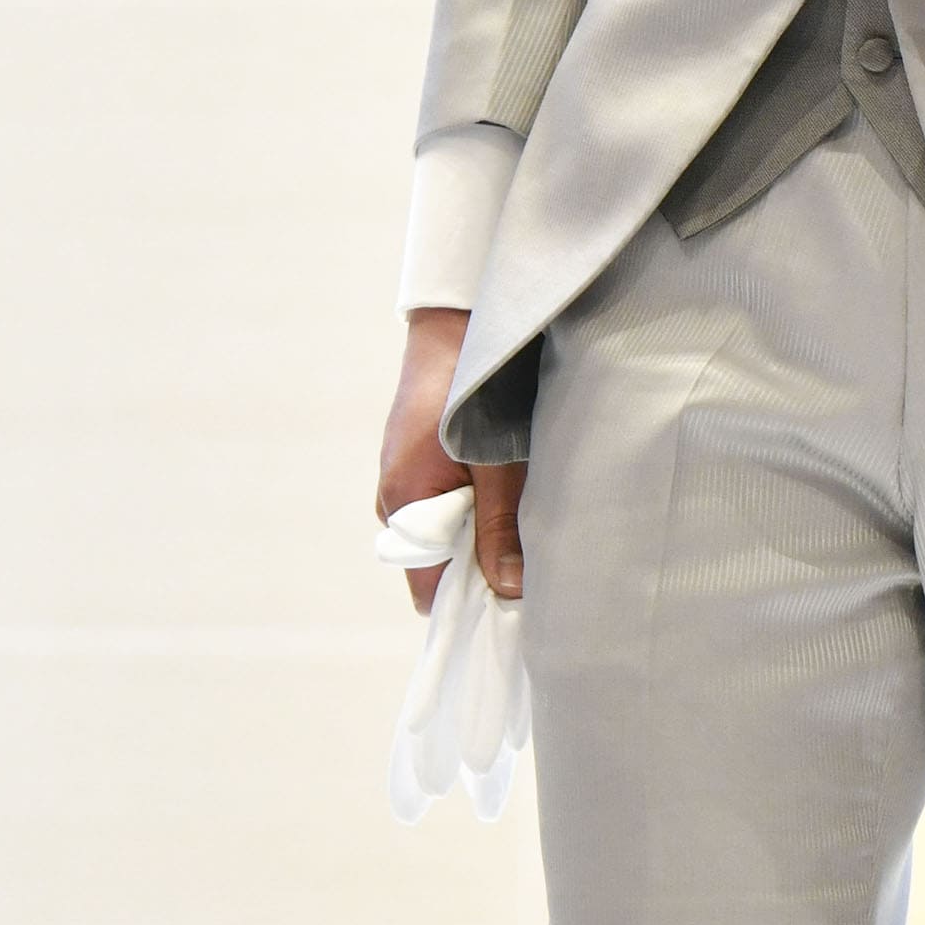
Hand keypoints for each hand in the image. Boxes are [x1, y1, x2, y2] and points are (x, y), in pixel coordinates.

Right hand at [379, 306, 521, 609]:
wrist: (454, 322)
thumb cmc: (470, 389)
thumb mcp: (495, 463)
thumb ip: (499, 526)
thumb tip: (508, 590)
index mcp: (403, 504)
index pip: (426, 587)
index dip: (467, 600)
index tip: (510, 601)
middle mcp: (395, 496)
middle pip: (438, 561)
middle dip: (479, 565)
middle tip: (529, 557)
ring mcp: (405, 476)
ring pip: (447, 529)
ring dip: (482, 528)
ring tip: (524, 514)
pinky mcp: (420, 457)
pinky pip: (447, 500)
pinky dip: (477, 502)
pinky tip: (509, 485)